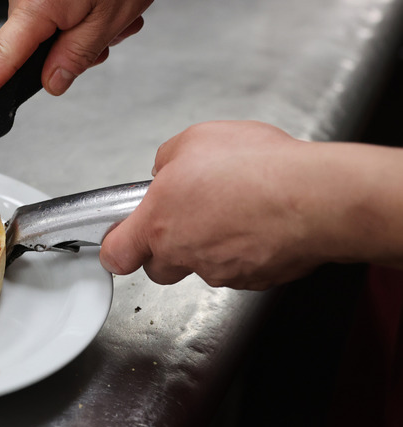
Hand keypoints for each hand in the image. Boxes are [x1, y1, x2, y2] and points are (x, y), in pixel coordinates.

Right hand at [0, 0, 153, 123]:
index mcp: (37, 8)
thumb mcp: (108, 18)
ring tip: (115, 18)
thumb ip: (77, 56)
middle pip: (35, 53)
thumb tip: (53, 82)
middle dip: (73, 55)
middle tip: (107, 41)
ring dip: (89, 36)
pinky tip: (108, 8)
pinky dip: (90, 19)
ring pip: (56, 37)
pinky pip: (63, 18)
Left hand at [99, 120, 402, 289]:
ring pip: (202, 267)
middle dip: (167, 248)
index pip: (117, 254)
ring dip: (211, 245)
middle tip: (189, 216)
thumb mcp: (194, 140)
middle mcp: (185, 254)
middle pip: (159, 268)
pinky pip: (240, 268)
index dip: (116, 249)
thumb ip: (167, 161)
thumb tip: (165, 172)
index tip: (121, 241)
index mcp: (159, 222)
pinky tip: (260, 222)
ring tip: (236, 209)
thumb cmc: (256, 167)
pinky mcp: (254, 280)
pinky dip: (245, 250)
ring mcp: (220, 272)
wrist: (314, 197)